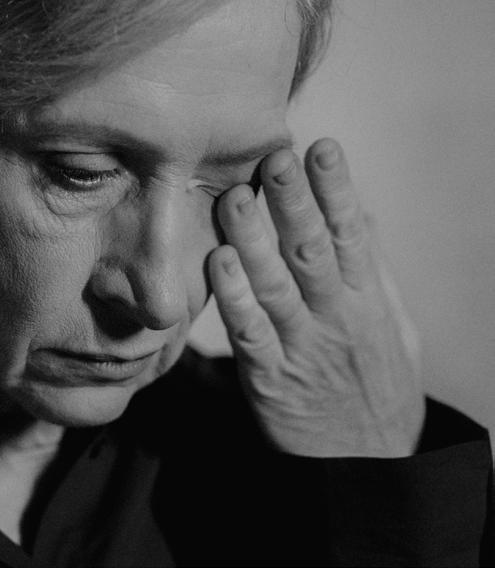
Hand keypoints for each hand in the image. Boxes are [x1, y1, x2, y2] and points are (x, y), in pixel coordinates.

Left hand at [209, 139, 424, 457]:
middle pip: (313, 251)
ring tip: (234, 198)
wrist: (367, 462)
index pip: (352, 235)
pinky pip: (248, 334)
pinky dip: (234, 297)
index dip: (337, 190)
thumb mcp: (392, 323)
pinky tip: (219, 261)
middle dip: (294, 204)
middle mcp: (335, 317)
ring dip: (254, 241)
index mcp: (366, 299)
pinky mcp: (269, 378)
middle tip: (275, 157)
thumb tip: (360, 214)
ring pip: (276, 286)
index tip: (322, 149)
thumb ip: (372, 269)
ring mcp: (301, 347)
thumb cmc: (375, 381)